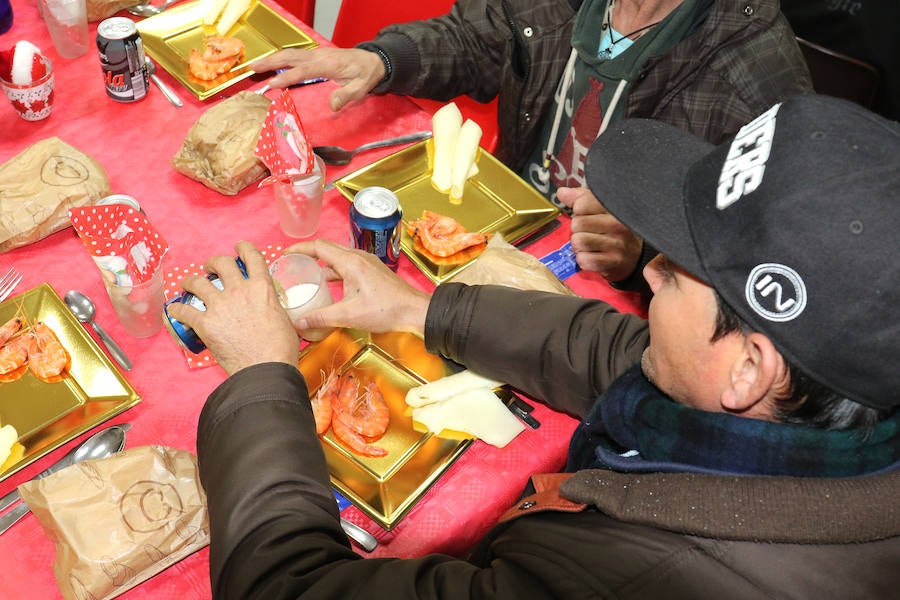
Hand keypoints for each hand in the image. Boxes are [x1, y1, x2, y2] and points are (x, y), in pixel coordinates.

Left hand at [166, 241, 299, 375]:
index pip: (252, 257)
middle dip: (213, 262)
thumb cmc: (280, 350)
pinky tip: (173, 310)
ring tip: (188, 284)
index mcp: (262, 288)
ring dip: (190, 281)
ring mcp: (220, 306)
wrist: (266, 369)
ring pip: (197, 282)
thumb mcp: (284, 319)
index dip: (244, 248)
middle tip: (210, 268)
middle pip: (221, 263)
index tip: (239, 247)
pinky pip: (184, 311)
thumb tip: (270, 308)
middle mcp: (239, 291)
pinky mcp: (205, 324)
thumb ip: (272, 306)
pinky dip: (176, 310)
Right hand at [251, 47, 385, 110]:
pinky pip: (295, 55)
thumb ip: (346, 96)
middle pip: (290, 57)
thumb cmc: (366, 75)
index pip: (302, 70)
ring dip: (272, 59)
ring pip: (290, 54)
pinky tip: (271, 64)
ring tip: (255, 66)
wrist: (373, 60)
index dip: (286, 77)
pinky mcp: (315, 56)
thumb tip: (332, 106)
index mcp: (327, 64)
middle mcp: (318, 56)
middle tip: (252, 69)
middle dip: (270, 62)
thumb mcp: (361, 88)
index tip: (271, 84)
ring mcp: (316, 54)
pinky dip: (280, 59)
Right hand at [283, 239, 430, 335]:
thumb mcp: (349, 316)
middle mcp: (358, 257)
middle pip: (328, 248)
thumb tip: (299, 323)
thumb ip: (321, 318)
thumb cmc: (385, 310)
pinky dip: (336, 270)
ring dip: (323, 262)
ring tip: (308, 273)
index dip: (300, 248)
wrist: (414, 310)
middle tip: (293, 263)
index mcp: (350, 262)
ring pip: (339, 257)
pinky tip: (331, 284)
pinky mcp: (373, 271)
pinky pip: (349, 264)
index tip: (286, 254)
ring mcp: (367, 263)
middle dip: (309, 253)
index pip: (319, 247)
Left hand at [557, 186, 642, 281]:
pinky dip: (584, 260)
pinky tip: (593, 255)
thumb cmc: (615, 229)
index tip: (587, 215)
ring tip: (590, 244)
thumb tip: (562, 192)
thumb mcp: (602, 208)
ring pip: (578, 241)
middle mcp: (618, 224)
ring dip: (579, 245)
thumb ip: (582, 198)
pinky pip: (583, 260)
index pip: (582, 203)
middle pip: (577, 223)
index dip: (579, 210)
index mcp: (615, 207)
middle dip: (578, 229)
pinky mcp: (613, 262)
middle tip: (589, 232)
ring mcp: (616, 244)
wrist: (635, 255)